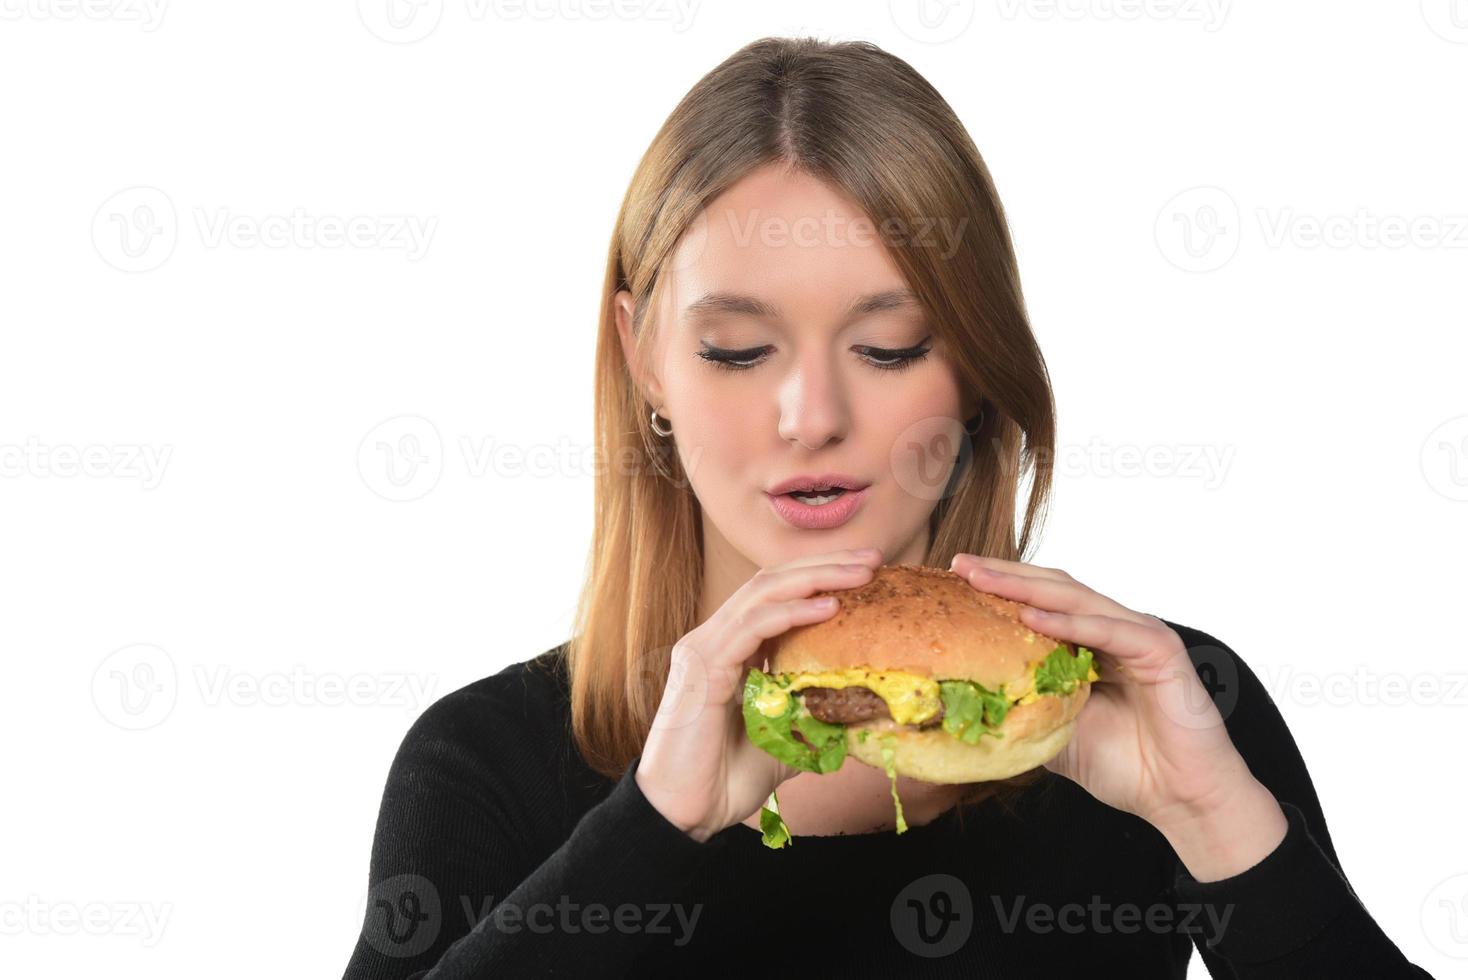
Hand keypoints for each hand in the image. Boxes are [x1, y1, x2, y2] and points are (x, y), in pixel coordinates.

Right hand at [634, 547, 884, 841]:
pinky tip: (828, 607)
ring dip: (816, 578)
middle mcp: (714, 638)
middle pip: (772, 581)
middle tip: (873, 559)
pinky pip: (752, 626)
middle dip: (825, 566)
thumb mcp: (788, 737)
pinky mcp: (703, 667)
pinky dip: (792, 612)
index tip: (868, 572)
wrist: (686, 813)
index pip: (777, 594)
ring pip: (763, 593)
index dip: (821, 577)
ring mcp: (704, 648)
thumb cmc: (728, 778)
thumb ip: (815, 713)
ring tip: (860, 574)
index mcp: (731, 648)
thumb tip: (866, 707)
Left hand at [949, 553, 1287, 880]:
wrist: (1177, 799)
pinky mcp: (1160, 650)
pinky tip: (1032, 615)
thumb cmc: (1122, 765)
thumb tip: (962, 703)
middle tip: (959, 565)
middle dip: (1003, 575)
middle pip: (1052, 589)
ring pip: (1076, 599)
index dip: (997, 589)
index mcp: (1088, 642)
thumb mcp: (1052, 730)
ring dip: (1026, 587)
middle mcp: (1112, 629)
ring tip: (983, 579)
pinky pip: (1109, 629)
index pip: (1037, 602)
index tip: (952, 580)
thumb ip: (1020, 706)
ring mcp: (1137, 635)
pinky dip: (1071, 621)